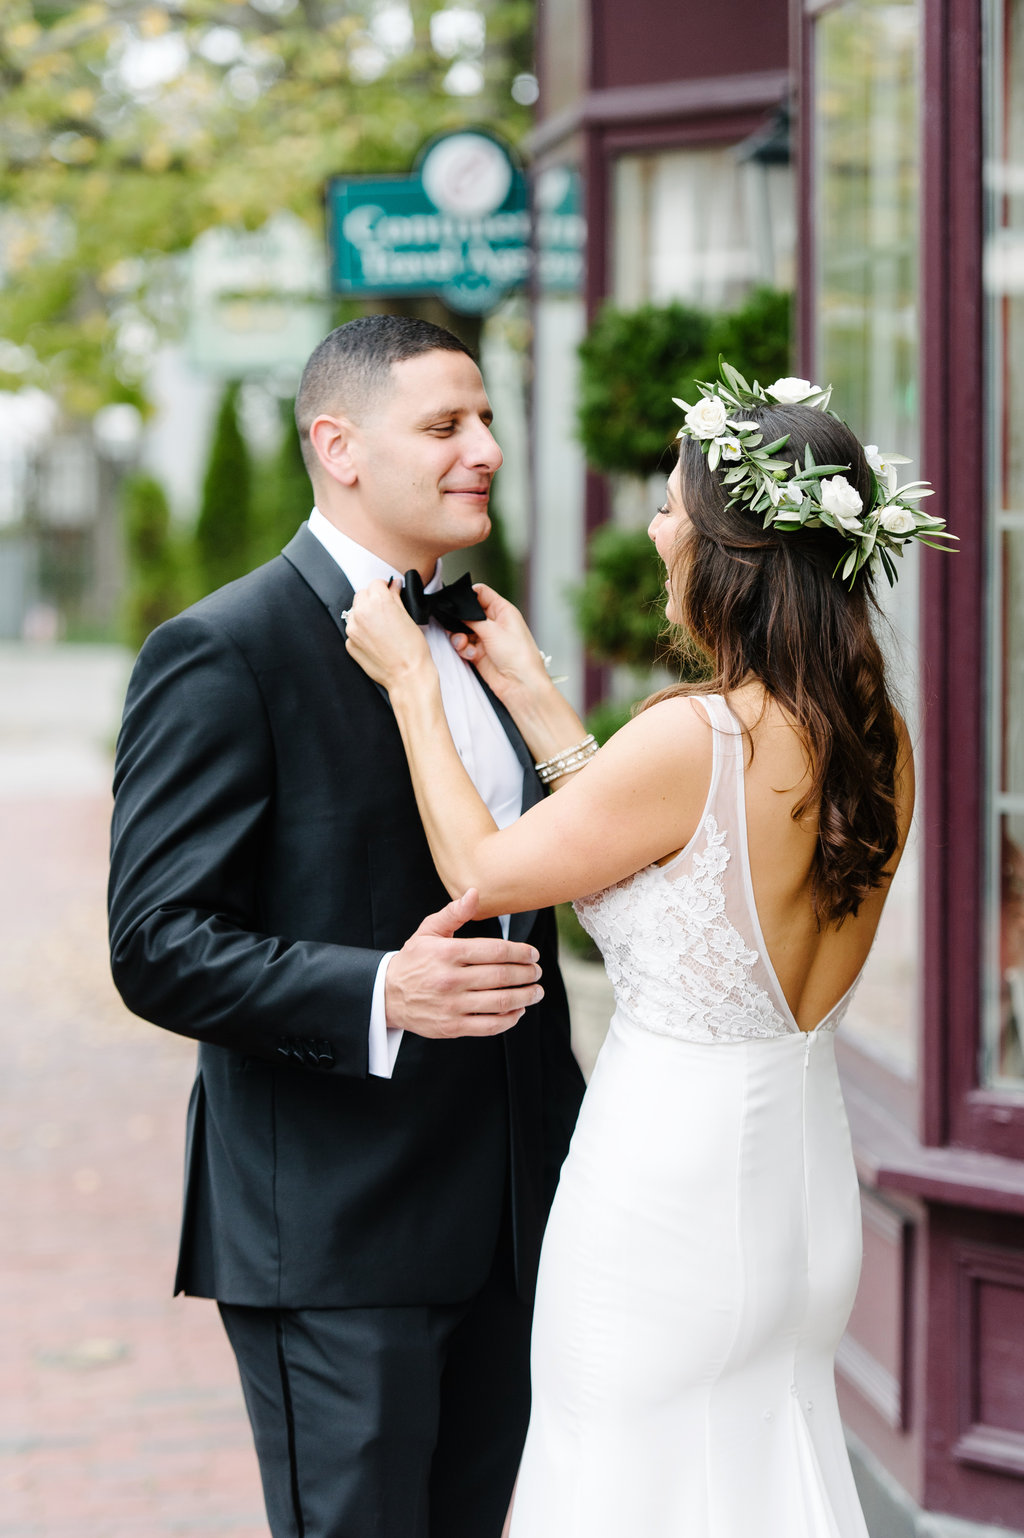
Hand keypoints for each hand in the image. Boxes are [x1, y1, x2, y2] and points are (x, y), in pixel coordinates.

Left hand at [344, 579, 432, 691]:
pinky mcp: (349, 643)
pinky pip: (353, 630)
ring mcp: (352, 629)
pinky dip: (362, 631)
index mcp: (378, 602)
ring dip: (366, 614)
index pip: (376, 583)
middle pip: (362, 595)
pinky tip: (376, 640)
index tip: (389, 593)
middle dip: (373, 599)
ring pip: (355, 612)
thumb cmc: (413, 651)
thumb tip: (393, 586)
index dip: (385, 588)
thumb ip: (396, 597)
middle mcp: (362, 613)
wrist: (407, 676)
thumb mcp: (408, 617)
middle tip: (386, 610)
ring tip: (381, 628)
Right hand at [385, 890, 543, 1037]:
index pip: (496, 951)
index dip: (521, 952)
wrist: (386, 995)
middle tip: (538, 972)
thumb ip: (453, 913)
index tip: (533, 954)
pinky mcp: (452, 1027)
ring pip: (500, 1002)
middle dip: (527, 974)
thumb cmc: (413, 960)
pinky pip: (489, 1025)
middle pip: (502, 976)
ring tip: (535, 991)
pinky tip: (518, 1010)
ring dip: (525, 996)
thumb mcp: (428, 931)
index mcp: (448, 953)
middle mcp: (450, 979)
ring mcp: (451, 1005)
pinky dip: (509, 1019)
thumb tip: (474, 892)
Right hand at [449, 583, 550, 704]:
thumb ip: (472, 619)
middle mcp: (494, 623)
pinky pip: (463, 646)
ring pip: (462, 630)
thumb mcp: (493, 630)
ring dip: (459, 636)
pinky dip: (463, 649)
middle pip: (468, 613)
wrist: (520, 684)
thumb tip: (457, 611)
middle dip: (459, 619)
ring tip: (463, 643)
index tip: (455, 601)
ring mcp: (486, 638)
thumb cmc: (518, 656)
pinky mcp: (478, 653)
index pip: (481, 594)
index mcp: (502, 611)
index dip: (467, 595)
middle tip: (455, 624)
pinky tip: (470, 654)